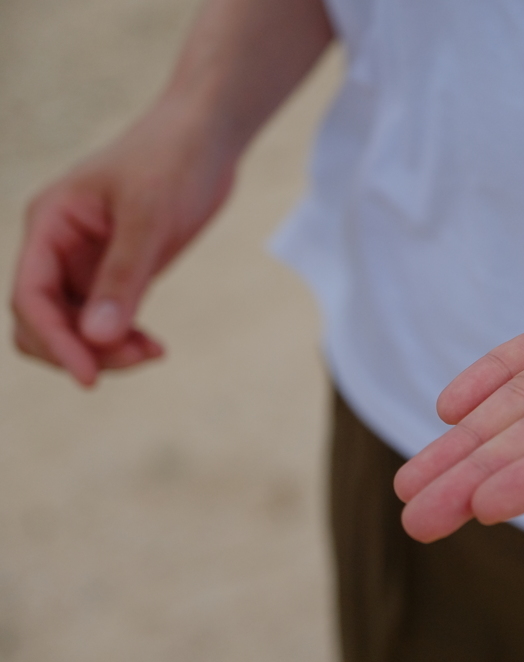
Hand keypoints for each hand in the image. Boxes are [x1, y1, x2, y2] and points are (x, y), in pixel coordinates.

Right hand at [11, 105, 235, 385]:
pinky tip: (154, 346)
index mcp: (49, 224)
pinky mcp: (119, 272)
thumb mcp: (149, 217)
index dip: (55, 341)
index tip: (90, 377)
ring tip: (153, 352)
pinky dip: (123, 339)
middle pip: (44, 320)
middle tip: (140, 356)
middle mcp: (59, 247)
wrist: (207, 136)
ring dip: (105, 349)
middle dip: (80, 349)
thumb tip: (97, 337)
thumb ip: (123, 277)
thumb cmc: (173, 160)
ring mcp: (87, 262)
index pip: (31, 297)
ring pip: (75, 327)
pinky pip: (105, 320)